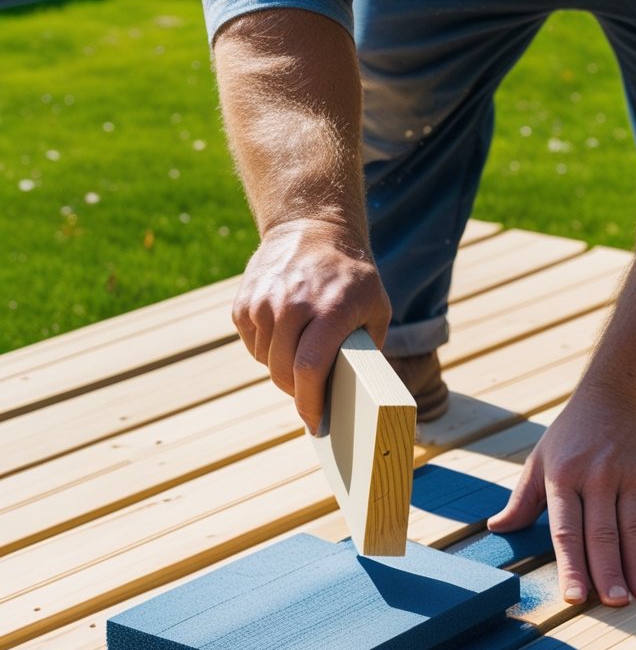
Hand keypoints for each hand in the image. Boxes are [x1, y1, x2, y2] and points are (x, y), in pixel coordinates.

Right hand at [232, 218, 391, 432]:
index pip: (310, 368)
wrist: (312, 227)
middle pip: (284, 370)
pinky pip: (252, 344)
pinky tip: (284, 340)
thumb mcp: (376, 308)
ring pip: (266, 360)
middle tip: (310, 398)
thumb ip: (369, 348)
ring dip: (282, 371)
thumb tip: (359, 394)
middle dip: (297, 393)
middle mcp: (293, 303)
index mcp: (330, 308)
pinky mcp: (245, 301)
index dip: (311, 402)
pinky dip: (266, 352)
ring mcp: (264, 300)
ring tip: (300, 361)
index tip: (316, 422)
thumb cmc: (352, 277)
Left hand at [487, 393, 635, 605]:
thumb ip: (522, 500)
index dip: (571, 565)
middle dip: (609, 572)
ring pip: (635, 529)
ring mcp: (629, 477)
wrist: (619, 394)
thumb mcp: (540, 461)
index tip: (574, 596)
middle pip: (603, 534)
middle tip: (615, 603)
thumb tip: (496, 529)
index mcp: (563, 478)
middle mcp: (597, 477)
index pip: (566, 530)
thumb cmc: (572, 435)